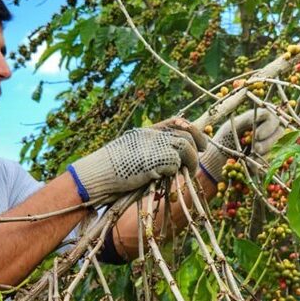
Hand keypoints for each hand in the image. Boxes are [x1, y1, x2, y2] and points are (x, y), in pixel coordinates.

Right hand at [68, 118, 206, 202]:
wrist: (98, 174)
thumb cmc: (110, 170)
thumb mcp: (130, 153)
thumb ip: (148, 152)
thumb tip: (168, 162)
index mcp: (146, 132)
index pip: (175, 121)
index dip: (190, 127)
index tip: (198, 139)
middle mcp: (152, 135)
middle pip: (186, 132)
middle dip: (198, 143)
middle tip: (201, 154)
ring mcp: (156, 145)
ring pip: (187, 145)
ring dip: (192, 161)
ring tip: (189, 173)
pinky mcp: (158, 158)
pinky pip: (178, 162)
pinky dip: (179, 170)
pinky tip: (174, 179)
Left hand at [199, 109, 282, 182]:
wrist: (216, 162)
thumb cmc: (221, 142)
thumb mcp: (230, 128)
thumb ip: (246, 119)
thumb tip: (263, 112)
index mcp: (256, 118)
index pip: (271, 115)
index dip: (268, 125)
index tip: (256, 135)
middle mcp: (266, 130)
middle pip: (279, 130)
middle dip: (268, 141)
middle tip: (255, 148)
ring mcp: (270, 145)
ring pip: (278, 145)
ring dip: (265, 152)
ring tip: (250, 158)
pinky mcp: (268, 159)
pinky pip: (274, 160)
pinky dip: (262, 163)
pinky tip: (251, 166)